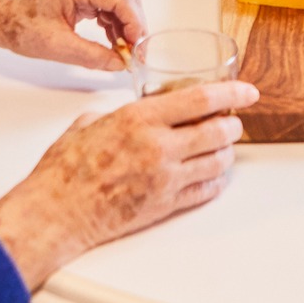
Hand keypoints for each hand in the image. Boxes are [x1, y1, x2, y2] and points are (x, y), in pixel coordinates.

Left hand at [0, 0, 144, 71]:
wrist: (0, 19)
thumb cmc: (19, 25)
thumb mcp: (58, 47)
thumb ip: (94, 56)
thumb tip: (120, 64)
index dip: (135, 25)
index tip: (138, 49)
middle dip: (134, 28)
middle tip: (136, 55)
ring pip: (120, 2)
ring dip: (125, 27)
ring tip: (125, 53)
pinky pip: (108, 4)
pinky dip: (114, 24)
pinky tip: (114, 43)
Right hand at [0, 80, 258, 289]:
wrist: (57, 211)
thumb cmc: (64, 171)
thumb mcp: (87, 125)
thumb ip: (114, 117)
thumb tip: (123, 117)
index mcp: (139, 120)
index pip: (199, 99)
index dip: (231, 92)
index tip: (246, 91)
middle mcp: (158, 147)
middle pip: (217, 131)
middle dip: (231, 124)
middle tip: (232, 121)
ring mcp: (165, 179)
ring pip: (218, 162)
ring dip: (226, 152)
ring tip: (223, 147)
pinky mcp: (165, 205)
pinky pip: (205, 190)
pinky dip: (215, 180)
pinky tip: (211, 175)